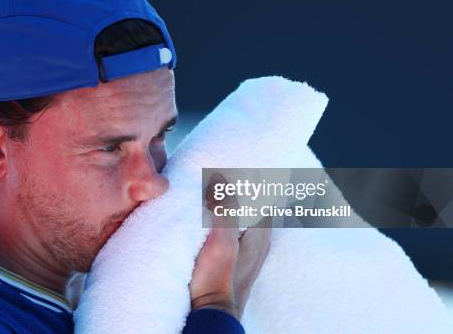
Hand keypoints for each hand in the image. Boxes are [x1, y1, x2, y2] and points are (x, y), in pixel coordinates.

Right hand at [189, 173, 270, 319]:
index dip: (260, 181)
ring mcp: (250, 254)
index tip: (253, 163)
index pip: (266, 198)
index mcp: (259, 234)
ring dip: (241, 206)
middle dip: (251, 191)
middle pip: (260, 207)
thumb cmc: (216, 281)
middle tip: (238, 170)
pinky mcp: (237, 262)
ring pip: (249, 220)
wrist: (211, 315)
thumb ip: (224, 212)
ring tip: (228, 190)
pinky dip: (234, 220)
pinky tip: (221, 218)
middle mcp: (259, 243)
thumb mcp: (220, 242)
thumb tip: (224, 181)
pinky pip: (240, 232)